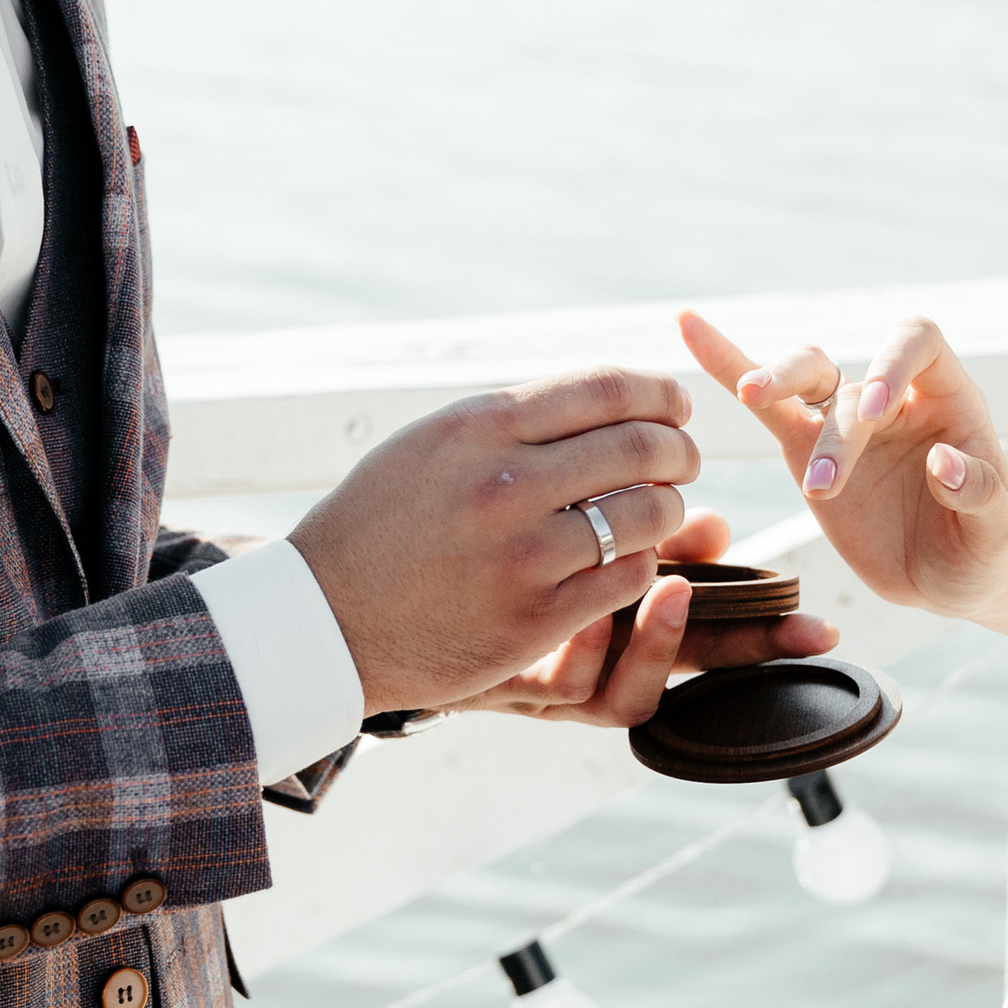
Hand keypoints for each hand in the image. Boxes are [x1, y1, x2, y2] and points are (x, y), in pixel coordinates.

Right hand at [290, 370, 701, 716]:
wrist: (324, 618)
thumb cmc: (381, 523)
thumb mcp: (430, 444)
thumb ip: (512, 419)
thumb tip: (606, 396)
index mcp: (480, 425)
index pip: (606, 388)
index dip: (659, 394)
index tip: (675, 407)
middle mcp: (504, 483)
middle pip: (639, 448)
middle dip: (678, 452)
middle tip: (683, 462)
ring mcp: (522, 555)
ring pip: (644, 516)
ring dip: (667, 510)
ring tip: (660, 511)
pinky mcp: (534, 619)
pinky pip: (625, 580)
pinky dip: (640, 567)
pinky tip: (627, 563)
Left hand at [466, 511, 837, 726]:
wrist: (359, 607)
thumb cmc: (459, 564)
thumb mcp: (553, 538)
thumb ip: (635, 526)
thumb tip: (721, 528)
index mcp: (616, 623)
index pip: (708, 634)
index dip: (767, 638)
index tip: (821, 629)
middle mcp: (595, 665)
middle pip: (689, 674)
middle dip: (751, 653)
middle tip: (801, 626)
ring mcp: (554, 681)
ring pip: (630, 697)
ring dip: (662, 644)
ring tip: (672, 585)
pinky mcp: (508, 685)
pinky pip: (564, 685)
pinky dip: (586, 649)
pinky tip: (586, 602)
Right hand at [681, 305, 1007, 617]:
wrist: (947, 580)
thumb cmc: (981, 553)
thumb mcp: (996, 537)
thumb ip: (981, 496)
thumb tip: (944, 463)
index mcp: (946, 398)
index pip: (918, 344)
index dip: (893, 364)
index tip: (879, 411)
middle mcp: (893, 398)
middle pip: (853, 368)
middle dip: (836, 412)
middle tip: (825, 473)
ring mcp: (846, 420)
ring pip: (805, 375)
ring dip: (777, 382)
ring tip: (755, 398)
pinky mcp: (805, 452)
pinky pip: (766, 407)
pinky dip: (728, 367)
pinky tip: (689, 328)